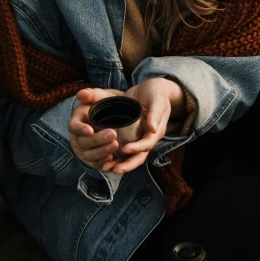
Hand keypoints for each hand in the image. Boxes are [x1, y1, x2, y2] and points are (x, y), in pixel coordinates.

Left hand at [68, 79, 184, 174]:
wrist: (151, 90)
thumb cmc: (156, 93)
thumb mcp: (157, 100)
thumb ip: (155, 113)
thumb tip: (153, 129)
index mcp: (156, 131)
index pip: (147, 144)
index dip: (137, 148)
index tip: (125, 150)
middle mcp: (147, 138)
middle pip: (138, 157)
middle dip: (127, 165)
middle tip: (113, 170)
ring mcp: (137, 139)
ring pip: (129, 156)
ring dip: (118, 164)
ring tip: (104, 168)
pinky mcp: (129, 137)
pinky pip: (122, 149)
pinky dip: (113, 156)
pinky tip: (102, 159)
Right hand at [68, 88, 121, 169]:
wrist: (118, 116)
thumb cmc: (106, 105)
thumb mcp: (101, 97)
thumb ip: (91, 94)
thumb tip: (81, 94)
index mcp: (78, 121)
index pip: (73, 127)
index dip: (80, 129)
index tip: (90, 130)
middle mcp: (81, 137)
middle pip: (83, 142)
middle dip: (97, 139)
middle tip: (113, 133)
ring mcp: (88, 149)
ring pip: (89, 155)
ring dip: (101, 151)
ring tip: (116, 144)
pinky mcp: (98, 158)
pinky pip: (97, 164)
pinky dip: (104, 162)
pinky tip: (113, 158)